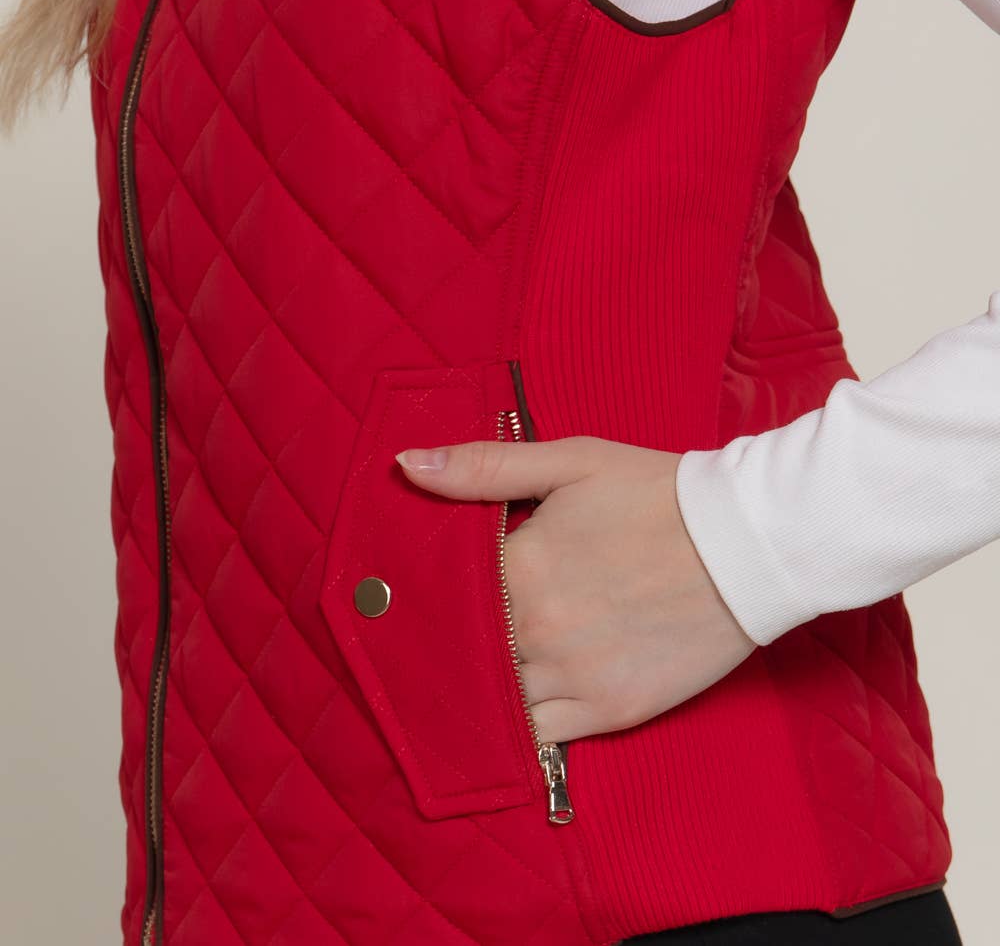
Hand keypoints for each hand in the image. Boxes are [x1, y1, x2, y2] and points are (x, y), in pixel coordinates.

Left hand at [395, 435, 756, 744]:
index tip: (426, 590)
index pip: (447, 593)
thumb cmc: (655, 493)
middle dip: (451, 642)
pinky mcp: (611, 712)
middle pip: (464, 651)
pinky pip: (540, 736)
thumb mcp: (570, 462)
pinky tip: (516, 704)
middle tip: (441, 635)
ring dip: (483, 686)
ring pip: (497, 698)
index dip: (437, 592)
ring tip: (477, 669)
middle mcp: (539, 631)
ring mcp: (574, 678)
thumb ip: (484, 467)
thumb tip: (406, 464)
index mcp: (522, 566)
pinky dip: (521, 724)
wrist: (744, 543)